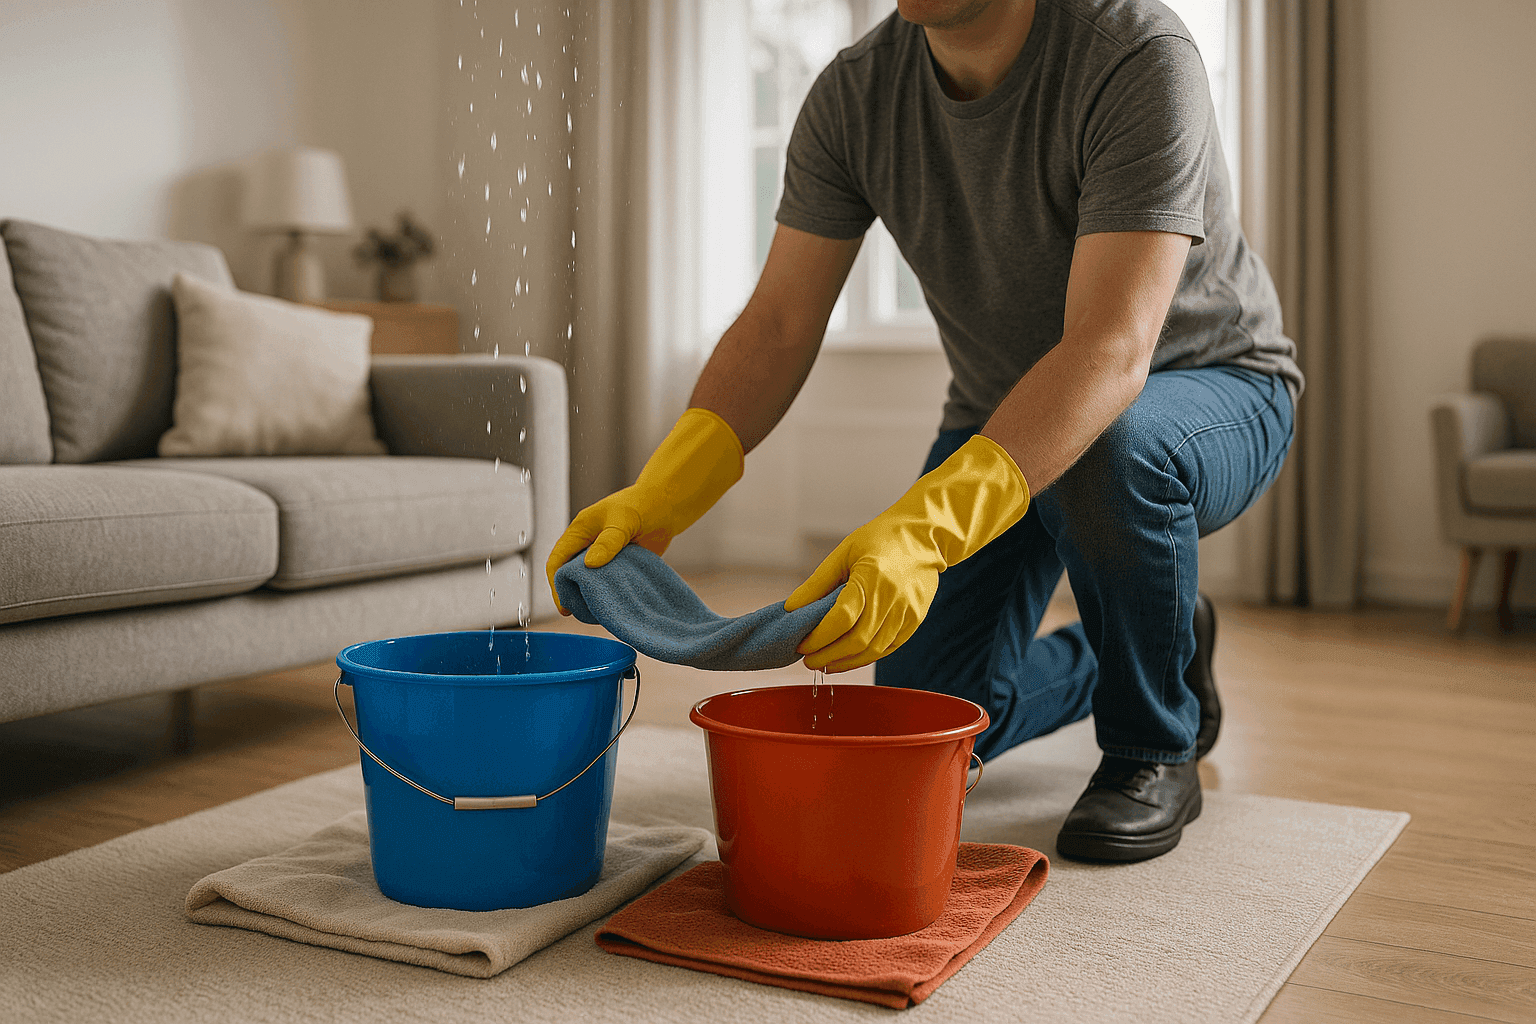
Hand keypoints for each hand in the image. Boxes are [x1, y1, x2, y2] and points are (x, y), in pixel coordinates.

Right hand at [546, 408, 742, 612]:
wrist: (666, 507)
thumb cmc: (642, 505)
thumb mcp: (623, 521)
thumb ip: (608, 542)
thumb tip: (590, 564)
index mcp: (580, 531)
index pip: (558, 560)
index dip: (556, 582)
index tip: (563, 603)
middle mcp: (587, 545)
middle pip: (569, 574)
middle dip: (570, 594)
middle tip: (577, 613)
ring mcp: (602, 556)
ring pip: (587, 581)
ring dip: (588, 596)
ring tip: (593, 614)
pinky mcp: (618, 565)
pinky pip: (607, 583)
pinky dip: (606, 595)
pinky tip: (610, 607)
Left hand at [785, 435, 1029, 671]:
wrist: (924, 535)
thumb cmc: (880, 539)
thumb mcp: (843, 553)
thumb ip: (817, 583)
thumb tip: (792, 608)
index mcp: (871, 578)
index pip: (841, 619)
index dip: (818, 638)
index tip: (801, 645)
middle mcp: (892, 598)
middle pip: (857, 641)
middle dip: (828, 656)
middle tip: (809, 660)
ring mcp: (907, 612)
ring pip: (874, 650)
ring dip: (846, 662)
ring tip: (826, 663)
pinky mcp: (915, 620)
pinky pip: (889, 647)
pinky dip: (866, 657)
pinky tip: (849, 658)